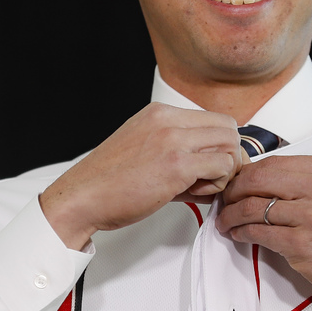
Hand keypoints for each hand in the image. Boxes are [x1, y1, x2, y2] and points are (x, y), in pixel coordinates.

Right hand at [40, 103, 243, 249]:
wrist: (81, 198)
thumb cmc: (109, 182)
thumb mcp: (145, 150)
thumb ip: (180, 151)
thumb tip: (214, 164)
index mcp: (159, 113)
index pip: (213, 119)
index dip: (220, 145)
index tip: (213, 165)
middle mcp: (168, 120)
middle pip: (228, 128)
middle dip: (228, 156)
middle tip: (212, 179)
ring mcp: (173, 139)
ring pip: (230, 145)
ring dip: (223, 171)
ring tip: (198, 187)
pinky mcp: (177, 164)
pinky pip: (222, 166)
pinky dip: (216, 184)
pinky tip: (193, 193)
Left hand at [216, 155, 311, 310]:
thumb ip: (309, 179)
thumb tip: (265, 175)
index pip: (274, 162)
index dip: (248, 172)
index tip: (237, 182)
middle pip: (258, 180)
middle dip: (234, 189)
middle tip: (224, 199)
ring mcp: (309, 216)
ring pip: (253, 207)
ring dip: (231, 214)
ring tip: (225, 220)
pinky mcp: (300, 244)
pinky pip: (258, 232)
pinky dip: (241, 232)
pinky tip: (237, 234)